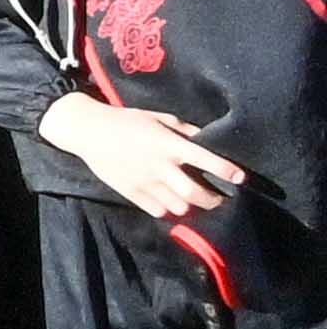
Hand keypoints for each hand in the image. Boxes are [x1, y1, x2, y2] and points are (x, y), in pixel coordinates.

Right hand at [50, 94, 248, 222]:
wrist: (87, 130)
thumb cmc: (126, 120)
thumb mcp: (158, 117)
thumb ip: (184, 130)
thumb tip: (207, 139)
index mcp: (169, 145)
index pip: (206, 160)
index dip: (226, 171)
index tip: (240, 178)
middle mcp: (160, 166)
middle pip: (195, 194)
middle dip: (212, 199)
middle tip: (217, 198)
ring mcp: (144, 182)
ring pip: (178, 206)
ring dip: (189, 205)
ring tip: (192, 200)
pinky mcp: (131, 192)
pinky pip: (157, 210)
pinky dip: (167, 209)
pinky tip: (169, 202)